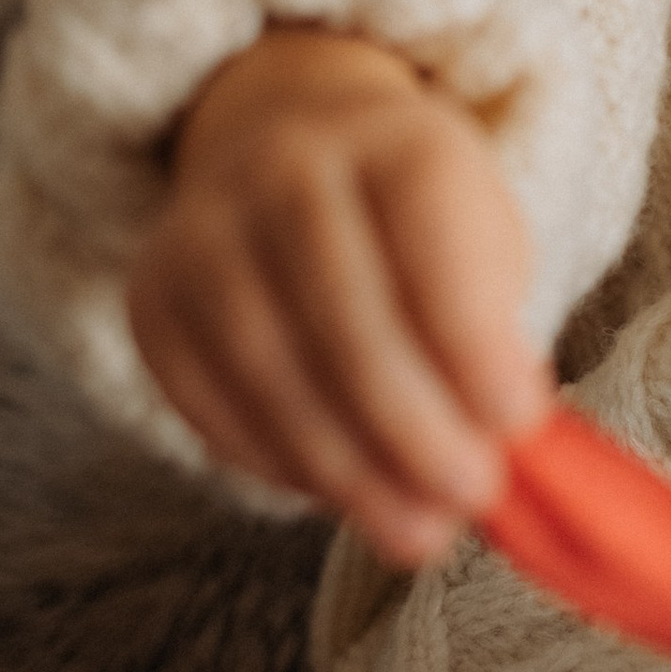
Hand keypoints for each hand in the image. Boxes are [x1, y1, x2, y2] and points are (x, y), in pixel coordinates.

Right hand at [129, 25, 548, 566]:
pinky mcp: (152, 298)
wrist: (299, 154)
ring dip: (347, 467)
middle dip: (412, 426)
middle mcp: (287, 170)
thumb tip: (497, 440)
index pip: (431, 245)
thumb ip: (493, 331)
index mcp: (396, 142)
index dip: (473, 346)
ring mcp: (204, 232)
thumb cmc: (419, 223)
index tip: (518, 424)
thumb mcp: (484, 241)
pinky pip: (206, 399)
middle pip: (343, 316)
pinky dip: (277, 463)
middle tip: (468, 495)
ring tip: (414, 528)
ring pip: (269, 367)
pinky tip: (337, 495)